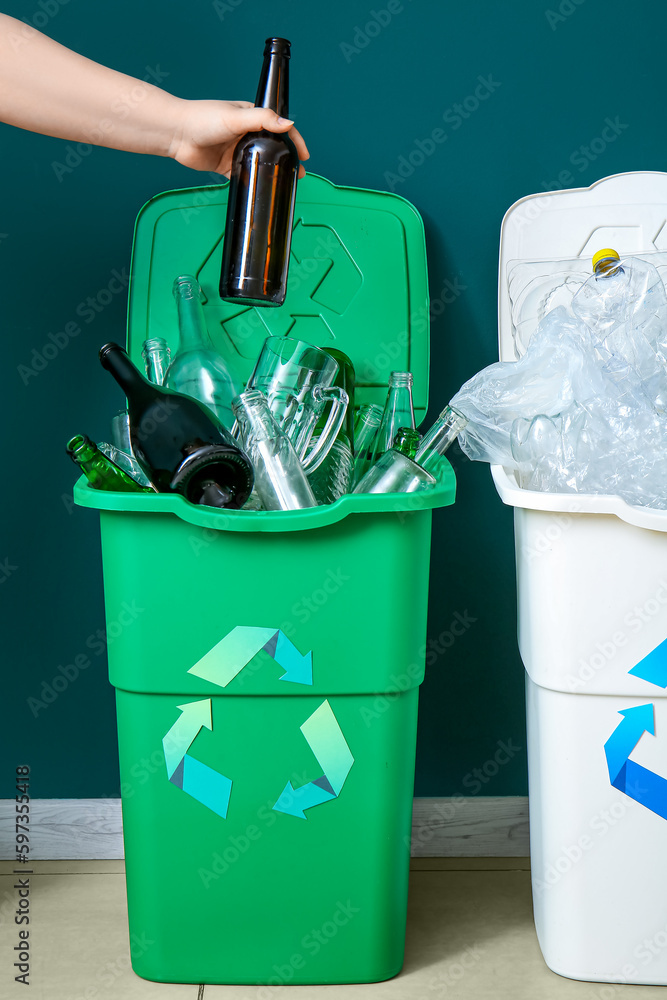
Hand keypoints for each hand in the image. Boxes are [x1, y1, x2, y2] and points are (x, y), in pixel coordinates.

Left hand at [169, 99, 309, 177]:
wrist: (176, 133)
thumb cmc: (203, 118)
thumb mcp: (236, 116)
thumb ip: (263, 119)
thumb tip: (288, 123)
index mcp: (250, 117)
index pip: (279, 127)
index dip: (294, 140)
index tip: (304, 154)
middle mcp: (245, 133)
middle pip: (272, 147)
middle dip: (287, 159)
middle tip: (299, 173)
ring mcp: (236, 150)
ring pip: (259, 162)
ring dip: (272, 171)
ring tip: (285, 182)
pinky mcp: (226, 165)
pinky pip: (243, 175)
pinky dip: (252, 181)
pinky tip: (261, 187)